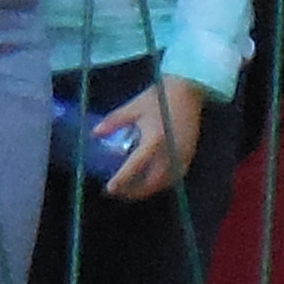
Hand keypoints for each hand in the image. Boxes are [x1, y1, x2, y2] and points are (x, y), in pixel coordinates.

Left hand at [99, 75, 212, 201]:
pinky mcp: (189, 155)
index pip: (135, 166)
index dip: (121, 179)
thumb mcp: (133, 107)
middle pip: (151, 182)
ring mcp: (181, 156)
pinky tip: (150, 182)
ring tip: (131, 190)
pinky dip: (161, 184)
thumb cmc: (159, 97)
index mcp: (154, 139)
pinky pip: (174, 177)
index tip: (109, 189)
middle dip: (134, 191)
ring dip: (147, 190)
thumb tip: (95, 133)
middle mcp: (169, 152)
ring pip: (164, 183)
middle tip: (118, 192)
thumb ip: (114, 121)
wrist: (187, 90)